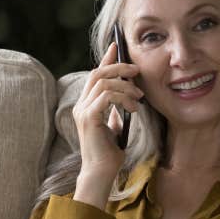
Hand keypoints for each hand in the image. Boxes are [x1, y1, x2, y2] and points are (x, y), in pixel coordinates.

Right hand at [73, 40, 143, 179]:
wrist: (101, 172)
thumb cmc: (109, 154)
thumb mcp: (114, 127)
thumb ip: (115, 111)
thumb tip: (125, 99)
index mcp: (86, 105)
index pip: (95, 75)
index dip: (106, 58)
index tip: (117, 46)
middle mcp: (81, 105)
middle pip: (97, 73)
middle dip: (118, 67)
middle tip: (137, 70)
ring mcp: (83, 111)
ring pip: (103, 82)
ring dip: (125, 86)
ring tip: (138, 97)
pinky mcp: (89, 118)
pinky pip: (106, 96)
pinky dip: (122, 98)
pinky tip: (133, 108)